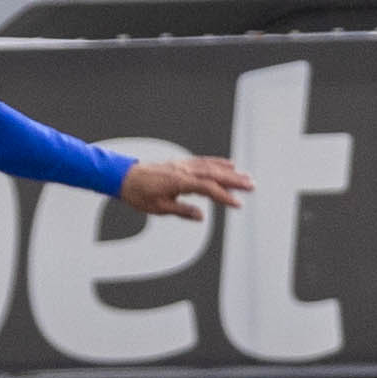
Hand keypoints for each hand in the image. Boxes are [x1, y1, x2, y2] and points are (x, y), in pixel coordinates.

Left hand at [118, 155, 251, 219]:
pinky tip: (228, 164)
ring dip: (230, 172)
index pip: (208, 189)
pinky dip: (217, 162)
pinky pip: (203, 161)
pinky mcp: (180, 163)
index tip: (238, 203)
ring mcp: (183, 165)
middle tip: (252, 185)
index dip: (224, 197)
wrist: (124, 177)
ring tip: (246, 177)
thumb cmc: (139, 194)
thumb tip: (201, 216)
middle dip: (234, 181)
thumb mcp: (159, 208)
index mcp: (179, 182)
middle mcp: (183, 170)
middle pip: (214, 174)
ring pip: (211, 166)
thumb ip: (182, 211)